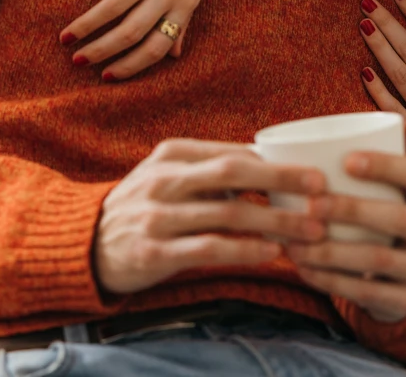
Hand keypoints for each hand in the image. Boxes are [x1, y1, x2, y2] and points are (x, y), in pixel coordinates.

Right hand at [57, 0, 232, 79]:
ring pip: (115, 6)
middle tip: (78, 61)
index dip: (132, 66)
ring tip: (66, 36)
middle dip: (102, 52)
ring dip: (86, 25)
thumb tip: (176, 52)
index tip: (108, 76)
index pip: (158, 46)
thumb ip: (187, 14)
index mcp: (187, 0)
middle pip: (132, 32)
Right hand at [95, 139, 327, 294]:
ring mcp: (158, 216)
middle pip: (234, 173)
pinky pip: (208, 248)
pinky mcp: (153, 252)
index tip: (316, 171)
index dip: (278, 162)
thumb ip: (214, 168)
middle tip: (321, 189)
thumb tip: (272, 161)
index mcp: (175, 153)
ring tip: (310, 229)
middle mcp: (166, 180)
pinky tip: (271, 252)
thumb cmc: (145, 205)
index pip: (235, 152)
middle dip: (283, 179)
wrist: (84, 244)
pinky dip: (244, 249)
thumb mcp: (173, 175)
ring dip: (275, 220)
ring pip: (228, 213)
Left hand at [289, 116, 405, 323]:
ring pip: (381, 259)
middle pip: (400, 218)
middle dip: (352, 209)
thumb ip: (401, 148)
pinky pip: (371, 294)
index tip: (345, 160)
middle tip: (311, 205)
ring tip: (296, 243)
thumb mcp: (397, 182)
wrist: (401, 274)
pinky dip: (334, 282)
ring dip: (334, 251)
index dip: (385, 165)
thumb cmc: (389, 209)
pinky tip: (306, 270)